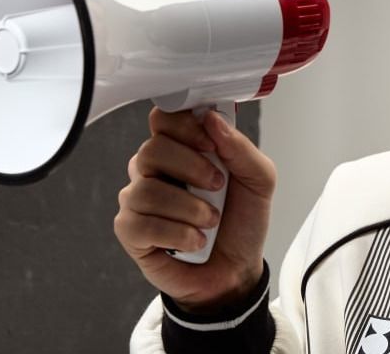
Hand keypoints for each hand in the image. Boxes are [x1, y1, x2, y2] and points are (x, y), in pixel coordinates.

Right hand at [114, 107, 276, 312]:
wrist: (237, 270)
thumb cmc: (242, 222)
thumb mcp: (259, 181)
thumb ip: (239, 147)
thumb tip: (211, 119)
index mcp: (182, 149)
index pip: (164, 118)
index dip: (184, 126)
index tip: (211, 145)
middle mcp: (154, 169)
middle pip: (152, 149)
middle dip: (191, 168)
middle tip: (217, 186)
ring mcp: (138, 199)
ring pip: (146, 190)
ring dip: (189, 208)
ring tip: (210, 222)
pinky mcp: (131, 231)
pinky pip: (140, 224)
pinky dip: (177, 234)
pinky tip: (194, 242)